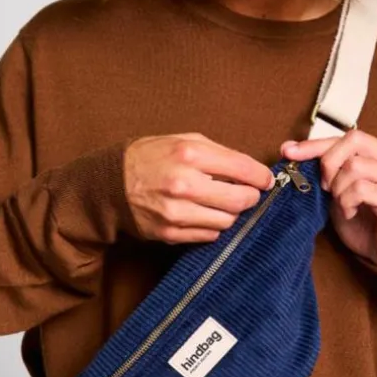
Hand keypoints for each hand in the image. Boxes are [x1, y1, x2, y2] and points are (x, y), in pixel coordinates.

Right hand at [124, 133, 275, 244]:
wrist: (110, 185)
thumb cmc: (150, 158)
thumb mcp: (183, 140)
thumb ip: (218, 153)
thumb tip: (251, 171)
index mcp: (190, 154)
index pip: (243, 169)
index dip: (261, 177)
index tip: (265, 180)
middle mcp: (184, 184)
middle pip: (240, 200)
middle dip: (250, 197)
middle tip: (248, 194)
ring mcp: (177, 212)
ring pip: (227, 221)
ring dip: (230, 213)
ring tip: (220, 203)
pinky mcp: (170, 233)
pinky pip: (209, 235)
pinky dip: (212, 225)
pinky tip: (203, 213)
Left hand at [280, 129, 376, 268]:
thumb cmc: (365, 222)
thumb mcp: (340, 189)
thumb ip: (327, 168)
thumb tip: (290, 148)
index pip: (349, 137)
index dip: (316, 143)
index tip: (289, 151)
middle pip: (354, 141)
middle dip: (330, 164)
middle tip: (326, 188)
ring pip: (355, 166)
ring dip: (338, 188)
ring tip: (343, 204)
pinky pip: (360, 189)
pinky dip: (347, 201)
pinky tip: (350, 212)